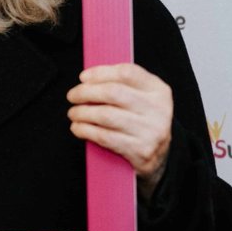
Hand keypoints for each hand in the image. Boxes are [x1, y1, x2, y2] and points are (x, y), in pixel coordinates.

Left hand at [66, 63, 173, 193]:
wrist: (159, 157)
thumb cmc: (143, 122)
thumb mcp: (143, 99)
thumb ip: (122, 84)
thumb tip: (88, 78)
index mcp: (158, 91)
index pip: (127, 73)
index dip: (101, 73)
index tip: (83, 77)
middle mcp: (157, 109)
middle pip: (113, 92)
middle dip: (86, 92)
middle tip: (73, 96)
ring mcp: (150, 131)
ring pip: (106, 115)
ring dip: (82, 112)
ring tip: (73, 113)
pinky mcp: (139, 150)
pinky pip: (105, 137)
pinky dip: (86, 130)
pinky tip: (78, 127)